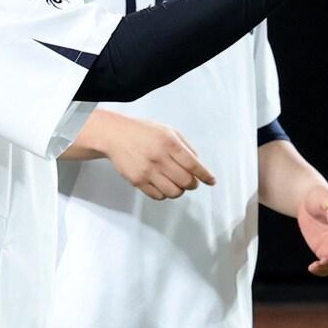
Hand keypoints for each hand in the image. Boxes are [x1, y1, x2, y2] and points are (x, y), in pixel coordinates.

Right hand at [83, 112, 215, 199]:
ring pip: (173, 192)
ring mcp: (147, 171)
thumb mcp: (169, 131)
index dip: (205, 175)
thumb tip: (198, 164)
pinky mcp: (137, 181)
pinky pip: (158, 196)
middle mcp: (159, 157)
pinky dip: (165, 193)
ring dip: (179, 190)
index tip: (211, 181)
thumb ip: (186, 146)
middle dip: (193, 184)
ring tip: (176, 183)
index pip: (194, 165)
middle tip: (192, 181)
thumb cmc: (144, 132)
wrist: (116, 135)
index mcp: (169, 143)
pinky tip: (163, 184)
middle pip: (186, 181)